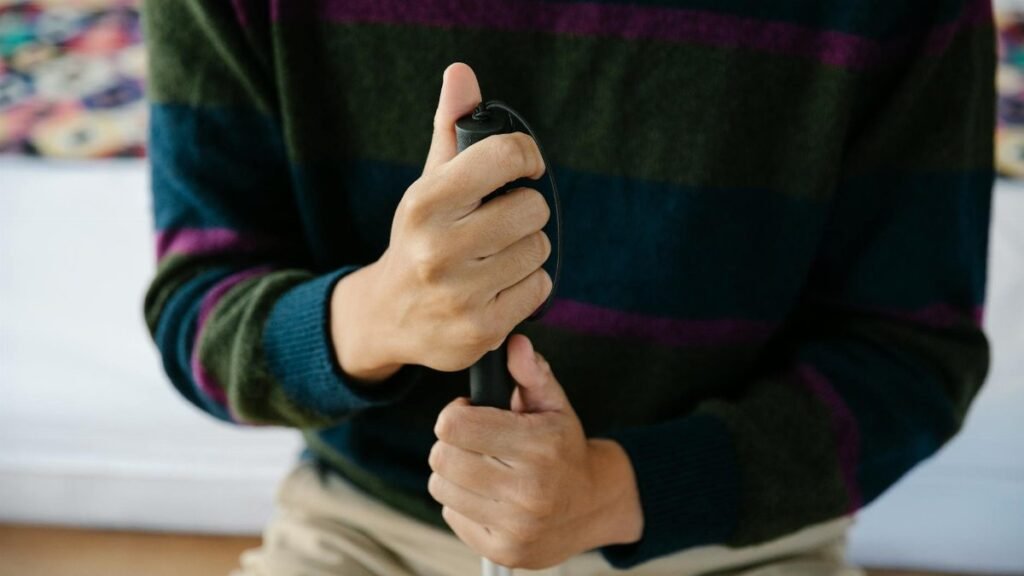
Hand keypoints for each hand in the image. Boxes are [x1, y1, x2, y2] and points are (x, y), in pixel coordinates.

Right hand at [331, 62, 552, 380]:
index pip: (504, 156)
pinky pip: (539, 288)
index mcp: (425, 203)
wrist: (389, 315)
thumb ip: (450, 128)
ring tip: (495, 256)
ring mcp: (460, 294)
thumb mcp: (429, 183)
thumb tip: (462, 73)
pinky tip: (497, 286)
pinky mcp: (481, 330)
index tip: (523, 166)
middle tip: (501, 221)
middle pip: (532, 208)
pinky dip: (527, 284)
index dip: (525, 156)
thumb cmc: (420, 238)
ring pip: (538, 249)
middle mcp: (439, 249)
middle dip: (524, 211)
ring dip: (526, 249)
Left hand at [428, 334, 643, 568]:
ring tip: (480, 467)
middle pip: (442, 457)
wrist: (593, 505)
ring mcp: (515, 525)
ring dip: (452, 474)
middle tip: (474, 441)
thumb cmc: (565, 448)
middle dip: (451, 444)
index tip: (469, 414)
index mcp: (538, 446)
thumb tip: (513, 343)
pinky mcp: (503, 550)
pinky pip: (450, 515)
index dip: (455, 415)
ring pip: (440, 487)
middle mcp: (528, 489)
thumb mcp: (555, 405)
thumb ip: (532, 373)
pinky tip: (487, 495)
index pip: (454, 426)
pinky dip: (461, 503)